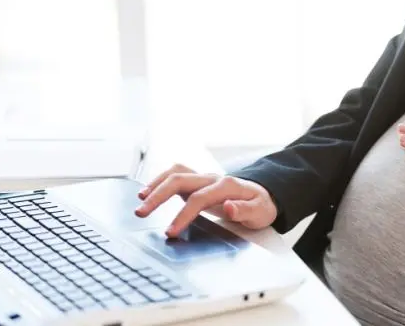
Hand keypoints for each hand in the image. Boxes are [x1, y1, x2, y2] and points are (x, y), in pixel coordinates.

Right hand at [135, 164, 277, 236]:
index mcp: (226, 186)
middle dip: (158, 195)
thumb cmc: (261, 205)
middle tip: (141, 212)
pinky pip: (175, 174)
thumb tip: (228, 207)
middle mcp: (212, 178)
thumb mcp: (260, 212)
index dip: (182, 215)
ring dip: (155, 184)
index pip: (198, 199)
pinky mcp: (197, 181)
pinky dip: (160, 180)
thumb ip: (245, 210)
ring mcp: (203, 178)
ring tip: (140, 200)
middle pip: (180, 180)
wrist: (264, 195)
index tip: (170, 232)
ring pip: (175, 173)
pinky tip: (149, 191)